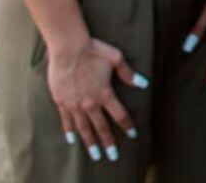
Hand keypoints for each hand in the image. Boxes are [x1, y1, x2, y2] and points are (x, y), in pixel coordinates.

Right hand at [47, 37, 147, 163]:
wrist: (68, 48)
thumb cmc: (93, 50)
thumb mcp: (116, 58)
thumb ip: (128, 73)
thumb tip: (143, 84)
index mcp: (105, 93)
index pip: (119, 115)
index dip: (127, 125)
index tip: (132, 135)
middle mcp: (90, 103)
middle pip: (101, 127)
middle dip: (108, 142)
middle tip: (113, 156)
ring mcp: (75, 104)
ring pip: (84, 128)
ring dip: (90, 142)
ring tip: (94, 155)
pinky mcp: (62, 101)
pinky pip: (66, 120)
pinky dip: (69, 131)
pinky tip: (73, 140)